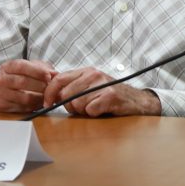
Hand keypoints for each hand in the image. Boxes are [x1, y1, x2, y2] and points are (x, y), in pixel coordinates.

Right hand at [0, 59, 56, 111]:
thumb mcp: (27, 67)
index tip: (49, 76)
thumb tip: (55, 74)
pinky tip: (39, 102)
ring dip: (39, 98)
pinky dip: (34, 106)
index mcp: (7, 67)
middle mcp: (1, 79)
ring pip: (24, 97)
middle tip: (49, 88)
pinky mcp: (3, 106)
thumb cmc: (17, 77)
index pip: (22, 67)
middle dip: (39, 85)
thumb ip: (41, 68)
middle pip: (23, 82)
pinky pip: (23, 108)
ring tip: (46, 96)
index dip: (37, 71)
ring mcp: (1, 93)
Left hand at [43, 67, 161, 116]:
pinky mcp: (111, 96)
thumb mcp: (90, 87)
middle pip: (66, 94)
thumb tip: (51, 94)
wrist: (138, 101)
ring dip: (84, 111)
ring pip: (77, 103)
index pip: (59, 79)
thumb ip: (72, 87)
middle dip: (70, 106)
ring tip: (95, 108)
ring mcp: (102, 84)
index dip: (49, 93)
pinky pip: (91, 110)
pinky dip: (94, 114)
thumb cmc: (111, 96)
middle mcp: (93, 74)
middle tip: (82, 108)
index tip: (47, 104)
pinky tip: (102, 110)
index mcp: (85, 71)